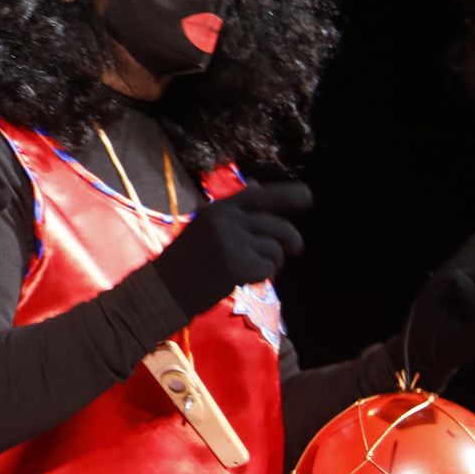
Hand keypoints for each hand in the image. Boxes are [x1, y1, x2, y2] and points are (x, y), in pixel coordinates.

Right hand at [152, 180, 312, 317]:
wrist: (167, 288)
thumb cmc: (188, 257)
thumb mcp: (207, 224)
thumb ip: (234, 207)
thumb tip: (259, 185)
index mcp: (220, 209)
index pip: (261, 196)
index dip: (289, 195)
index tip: (307, 197)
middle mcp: (227, 221)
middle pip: (277, 225)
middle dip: (292, 239)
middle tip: (295, 249)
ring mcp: (233, 244)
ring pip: (275, 248)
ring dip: (275, 260)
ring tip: (262, 266)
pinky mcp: (237, 266)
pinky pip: (268, 267)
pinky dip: (265, 274)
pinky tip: (250, 277)